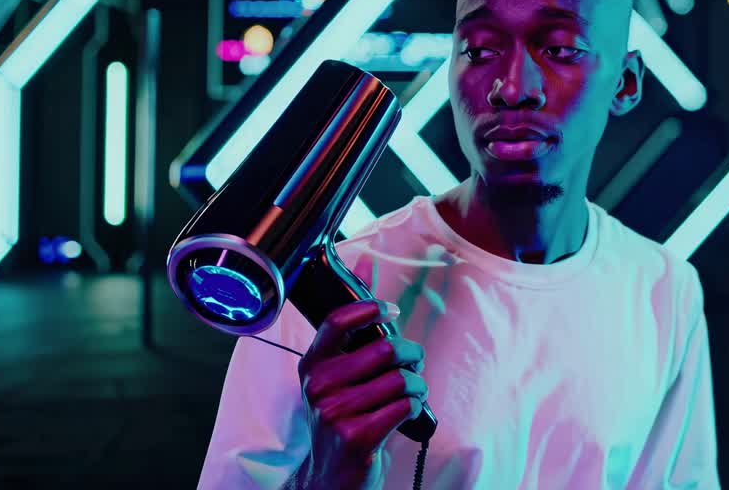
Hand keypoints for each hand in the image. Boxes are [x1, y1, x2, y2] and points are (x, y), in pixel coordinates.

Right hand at [295, 299, 427, 489]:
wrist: (331, 476)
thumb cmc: (342, 416)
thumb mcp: (338, 371)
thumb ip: (353, 319)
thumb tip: (365, 261)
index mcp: (312, 365)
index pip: (339, 321)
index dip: (371, 309)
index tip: (390, 312)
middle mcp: (319, 386)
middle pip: (385, 349)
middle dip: (412, 355)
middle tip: (413, 363)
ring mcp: (335, 413)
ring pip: (402, 379)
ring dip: (416, 386)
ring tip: (409, 394)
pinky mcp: (357, 436)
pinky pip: (406, 405)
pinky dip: (415, 407)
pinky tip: (405, 414)